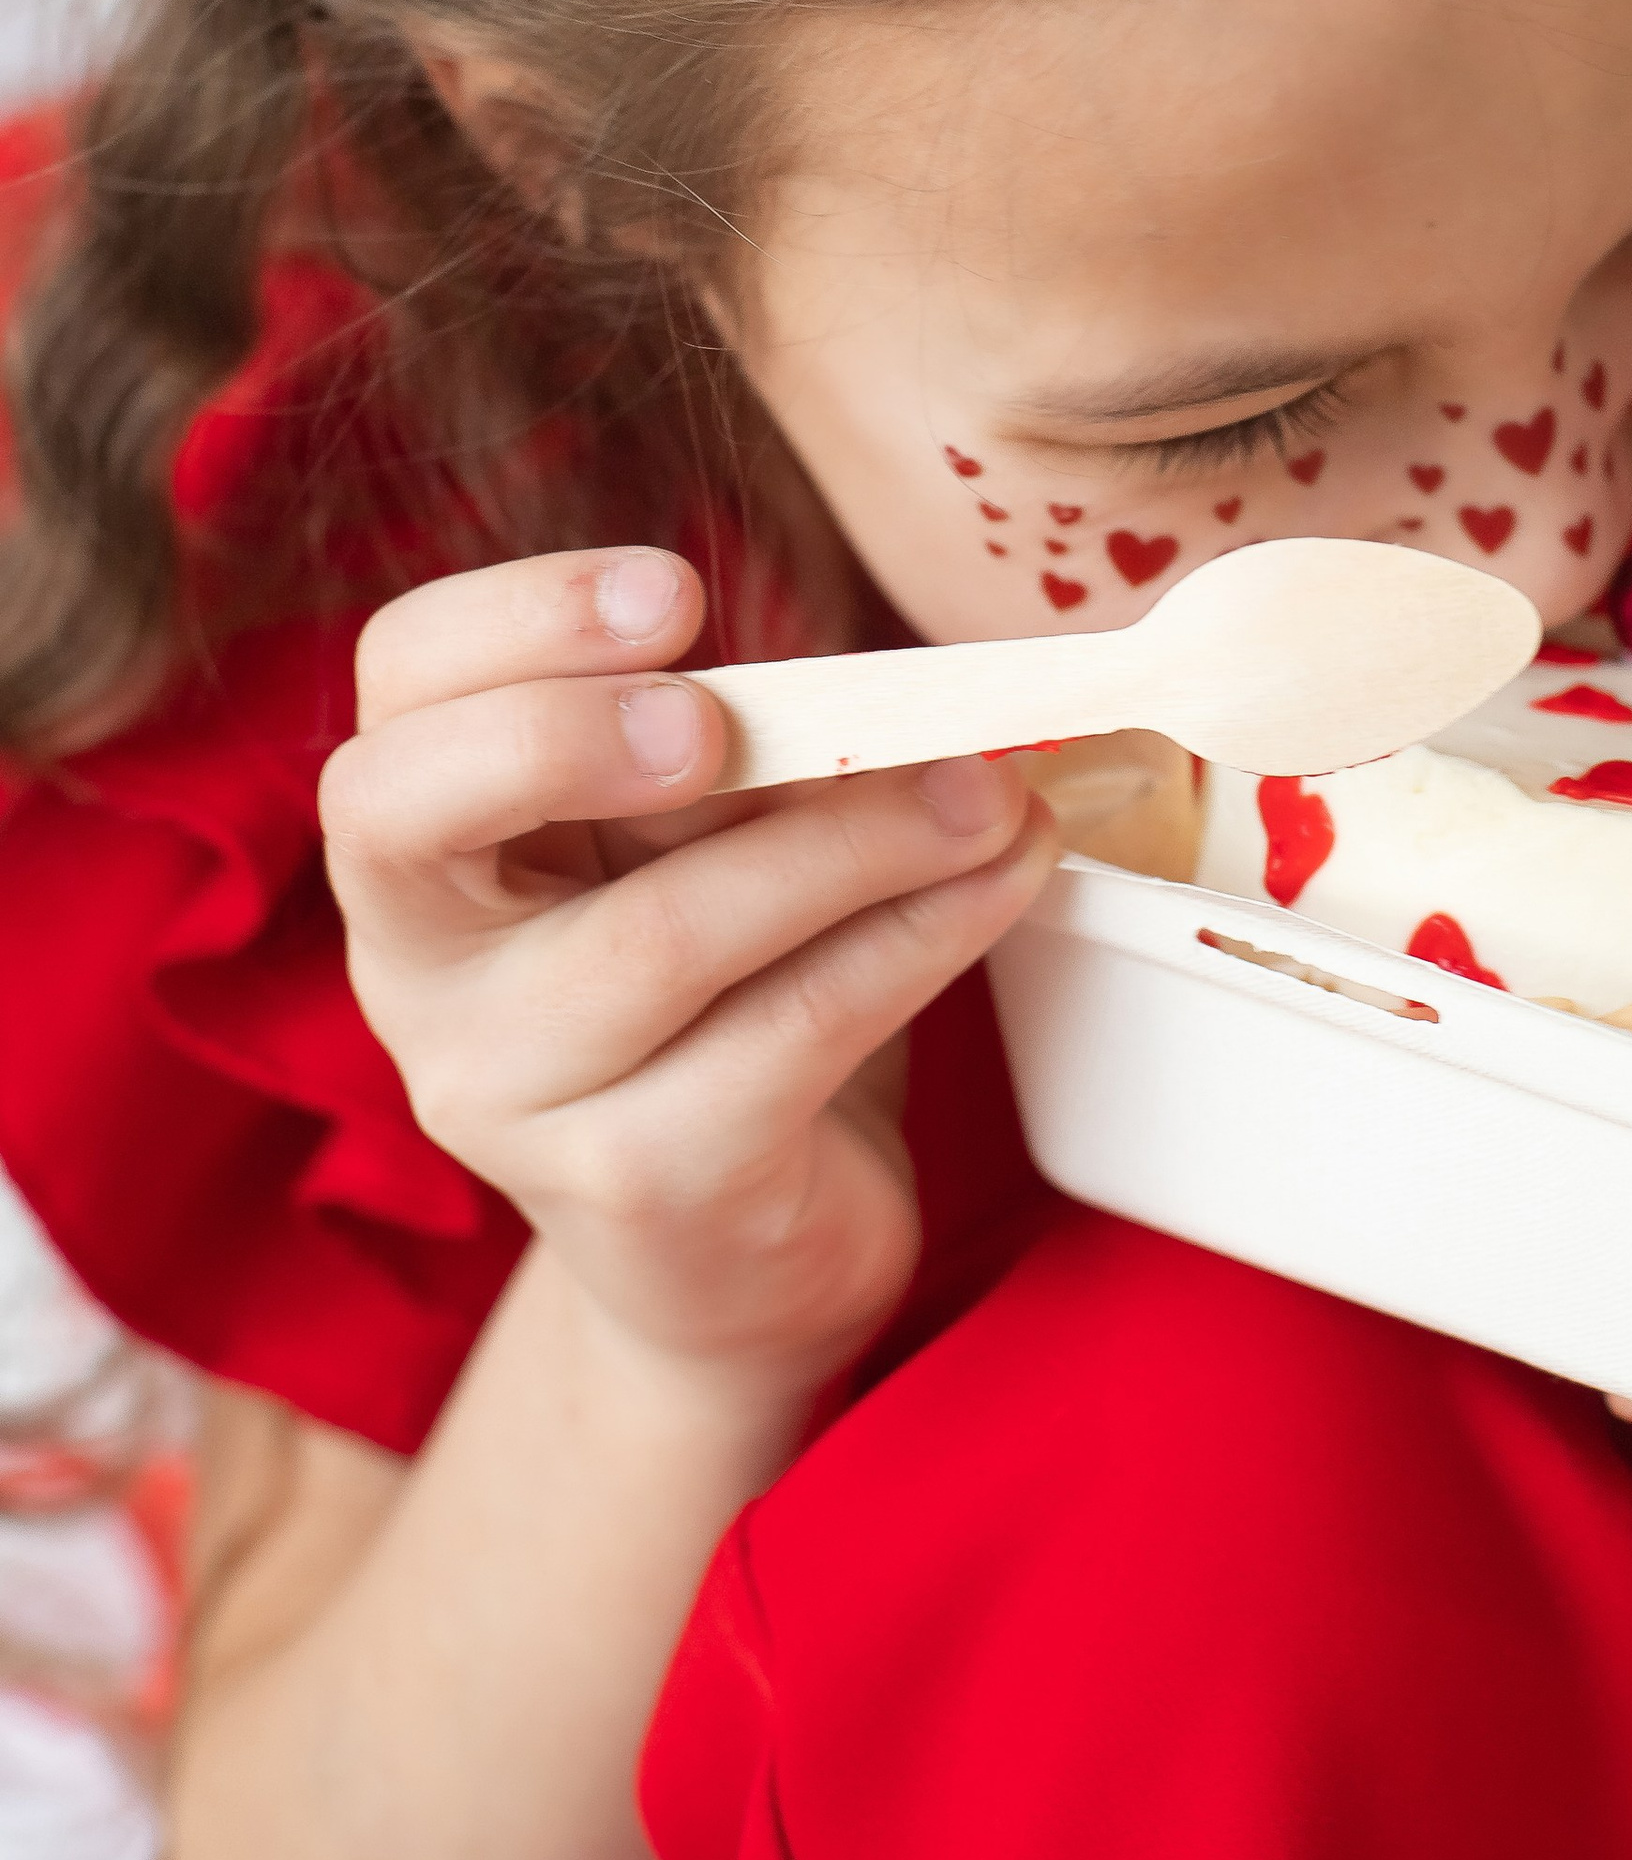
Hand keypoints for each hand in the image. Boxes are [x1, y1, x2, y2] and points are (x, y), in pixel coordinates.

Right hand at [323, 548, 1057, 1394]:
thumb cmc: (726, 1001)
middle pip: (411, 809)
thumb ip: (734, 751)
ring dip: (853, 831)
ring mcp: (512, 1095)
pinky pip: (793, 1027)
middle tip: (725, 709)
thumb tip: (885, 666)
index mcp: (426, 843)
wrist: (745, 1263)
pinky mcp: (643, 1185)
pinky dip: (922, 930)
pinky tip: (1006, 874)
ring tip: (991, 788)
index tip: (676, 596)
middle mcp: (423, 972)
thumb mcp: (702, 849)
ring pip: (663, 931)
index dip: (517, 621)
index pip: (397, 689)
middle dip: (568, 731)